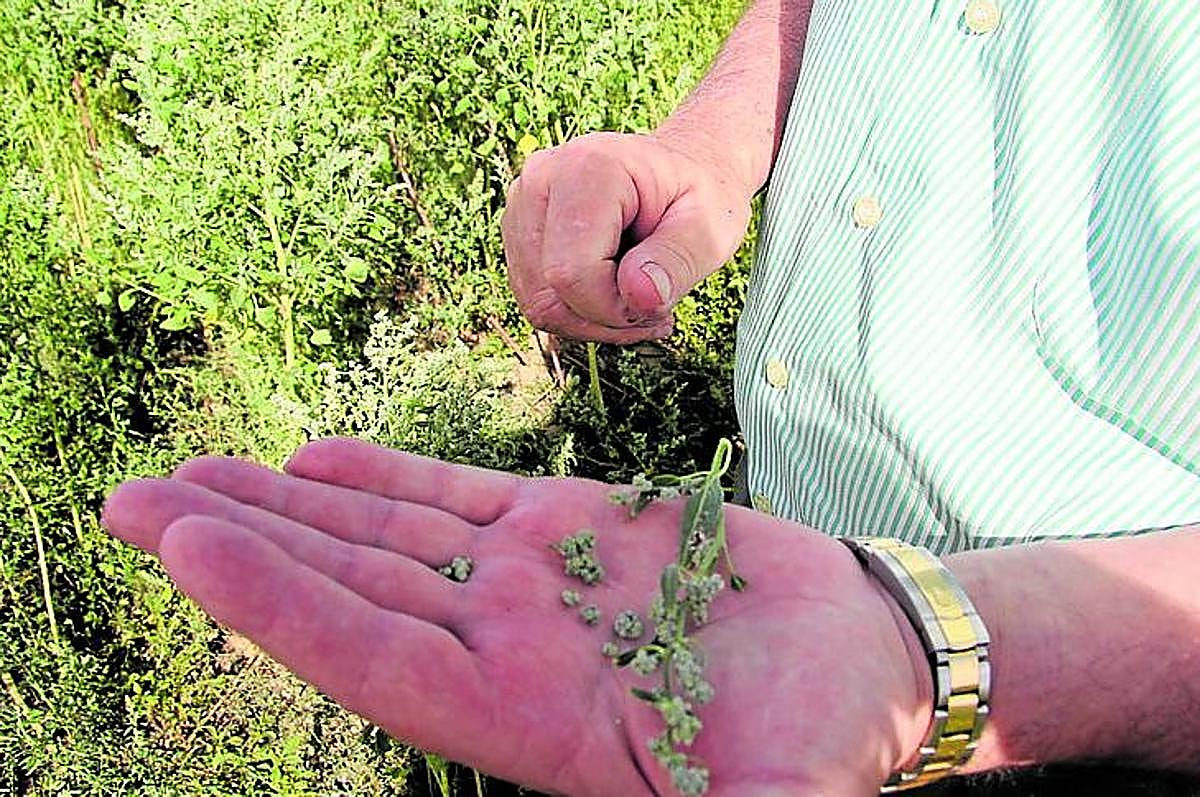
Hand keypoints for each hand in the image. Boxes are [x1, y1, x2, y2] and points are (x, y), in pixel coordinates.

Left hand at [102, 438, 929, 795]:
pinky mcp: (565, 528)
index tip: (188, 545)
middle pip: (344, 591)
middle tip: (129, 502)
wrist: (858, 663)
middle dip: (236, 545)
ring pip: (380, 537)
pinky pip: (452, 499)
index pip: (375, 659)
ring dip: (283, 504)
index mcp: (526, 720)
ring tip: (187, 475)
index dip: (280, 606)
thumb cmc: (823, 739)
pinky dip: (381, 477)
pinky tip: (309, 460)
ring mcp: (526, 583)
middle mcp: (503, 648)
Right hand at [502, 132, 753, 342]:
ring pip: (538, 306)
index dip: (615, 307)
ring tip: (638, 295)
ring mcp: (522, 207)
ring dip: (593, 320)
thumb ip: (678, 261)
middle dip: (605, 318)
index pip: (571, 273)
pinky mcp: (520, 233)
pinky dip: (578, 313)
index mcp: (586, 168)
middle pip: (548, 296)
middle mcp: (540, 181)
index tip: (659, 292)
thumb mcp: (710, 227)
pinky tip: (616, 294)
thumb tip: (638, 296)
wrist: (684, 167)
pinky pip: (536, 300)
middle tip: (654, 300)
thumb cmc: (700, 193)